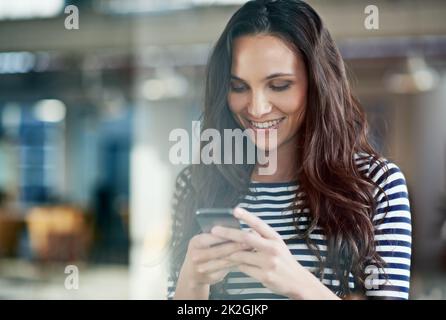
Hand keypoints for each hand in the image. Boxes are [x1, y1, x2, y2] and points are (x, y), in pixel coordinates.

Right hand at [180, 232, 249, 288]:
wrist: (192, 273)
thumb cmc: (203, 251)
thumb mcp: (204, 240)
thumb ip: (218, 236)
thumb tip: (238, 229)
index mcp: (195, 242)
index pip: (213, 237)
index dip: (228, 235)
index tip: (242, 232)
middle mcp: (196, 256)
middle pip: (219, 250)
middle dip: (236, 245)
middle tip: (250, 241)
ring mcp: (202, 268)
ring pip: (224, 261)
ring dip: (239, 255)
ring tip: (251, 249)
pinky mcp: (210, 277)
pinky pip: (226, 269)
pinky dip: (237, 263)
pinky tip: (246, 259)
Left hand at [210, 207, 338, 298]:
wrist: (298, 282)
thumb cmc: (284, 260)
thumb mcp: (277, 245)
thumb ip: (262, 238)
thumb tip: (243, 230)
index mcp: (275, 238)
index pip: (259, 225)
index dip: (247, 216)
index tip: (235, 210)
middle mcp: (272, 249)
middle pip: (246, 238)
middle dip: (228, 233)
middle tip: (214, 230)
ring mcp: (268, 263)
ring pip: (241, 255)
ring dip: (227, 252)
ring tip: (216, 250)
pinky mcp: (264, 276)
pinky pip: (243, 268)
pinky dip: (235, 264)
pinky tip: (230, 262)